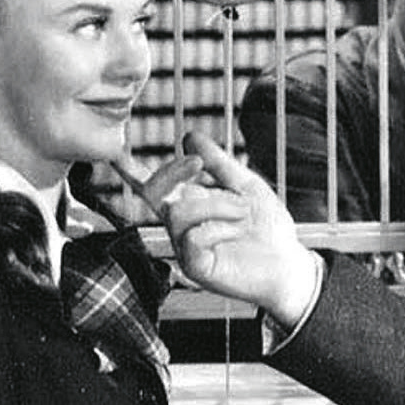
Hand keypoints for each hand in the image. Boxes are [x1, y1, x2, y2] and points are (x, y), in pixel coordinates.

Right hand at [126, 131, 317, 325]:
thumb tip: (189, 136)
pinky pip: (192, 238)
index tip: (114, 154)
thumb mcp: (246, 185)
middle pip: (156, 192)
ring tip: (242, 212)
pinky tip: (237, 230)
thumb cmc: (268, 227)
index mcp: (191, 203)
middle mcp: (182, 225)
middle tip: (197, 164)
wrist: (290, 262)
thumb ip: (219, 163)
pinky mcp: (196, 268)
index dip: (131, 171)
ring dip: (215, 204)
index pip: (154, 186)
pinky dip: (219, 227)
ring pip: (178, 212)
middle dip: (173, 171)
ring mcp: (186, 247)